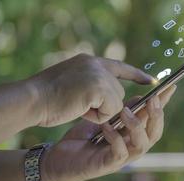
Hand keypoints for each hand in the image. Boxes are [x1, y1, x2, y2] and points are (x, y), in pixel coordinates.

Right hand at [27, 53, 153, 126]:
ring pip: (116, 103)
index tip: (151, 81)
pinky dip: (98, 116)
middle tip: (80, 103)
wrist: (32, 100)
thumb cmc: (47, 97)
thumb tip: (110, 92)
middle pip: (118, 92)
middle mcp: (97, 64)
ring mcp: (99, 74)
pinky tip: (80, 109)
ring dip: (100, 111)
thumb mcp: (73, 83)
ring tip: (77, 105)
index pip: (120, 67)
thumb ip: (92, 82)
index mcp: (90, 61)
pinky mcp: (99, 87)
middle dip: (105, 104)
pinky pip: (112, 110)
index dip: (136, 75)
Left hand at [40, 85, 176, 180]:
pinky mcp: (108, 164)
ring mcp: (122, 156)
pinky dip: (115, 139)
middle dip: (156, 116)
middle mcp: (132, 145)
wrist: (61, 157)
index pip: (154, 118)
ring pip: (142, 144)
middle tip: (152, 99)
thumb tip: (142, 96)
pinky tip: (106, 127)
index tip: (170, 86)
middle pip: (155, 133)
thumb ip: (123, 109)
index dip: (164, 104)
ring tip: (124, 111)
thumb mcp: (105, 118)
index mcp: (133, 133)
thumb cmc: (84, 137)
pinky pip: (119, 153)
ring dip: (136, 127)